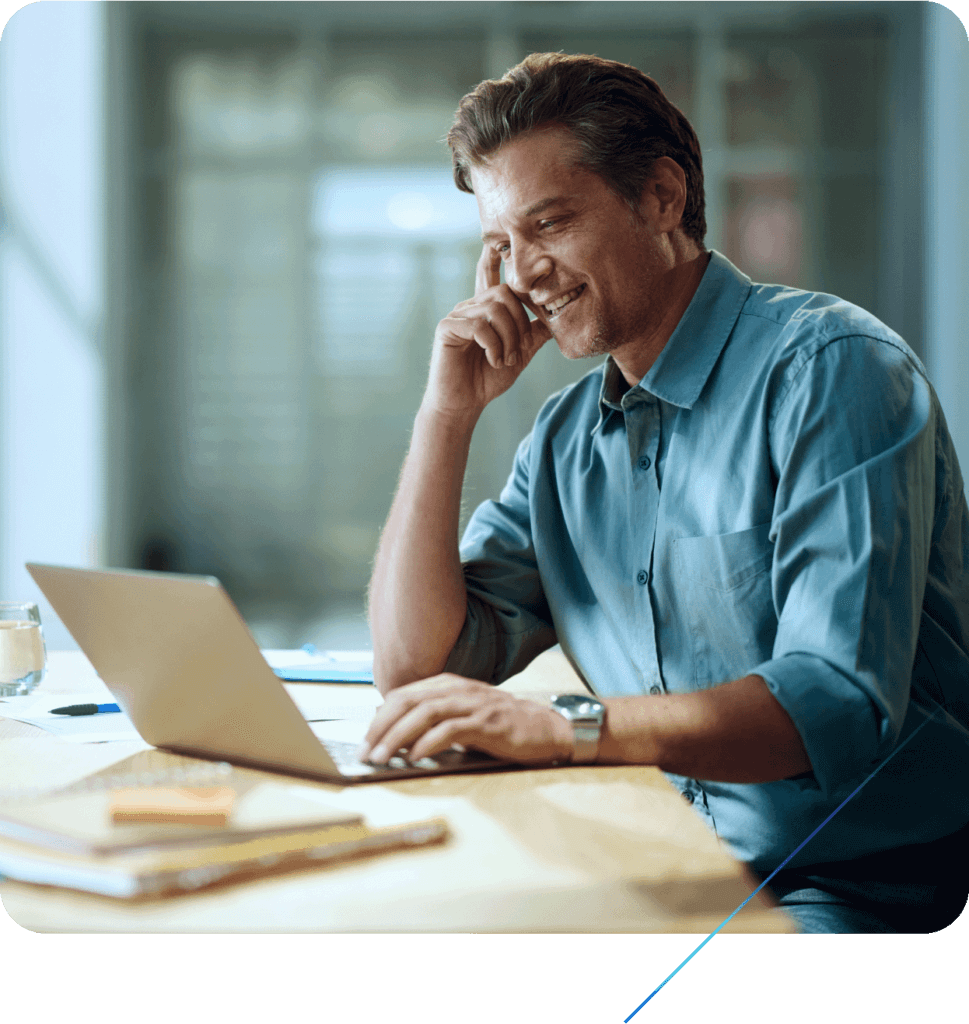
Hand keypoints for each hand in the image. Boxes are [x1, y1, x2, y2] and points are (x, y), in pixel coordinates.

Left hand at [358, 674, 574, 765]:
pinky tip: (416, 756)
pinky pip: (452, 729)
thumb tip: (394, 732)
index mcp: (448, 685)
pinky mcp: (488, 723)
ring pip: (425, 714)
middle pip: (408, 702)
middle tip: (365, 751)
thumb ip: (433, 718)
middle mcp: (458, 689)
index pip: (402, 695)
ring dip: (398, 736)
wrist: (545, 728)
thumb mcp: (462, 716)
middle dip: (380, 728)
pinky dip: (429, 743)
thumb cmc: (502, 725)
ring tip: (382, 756)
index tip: (364, 741)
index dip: (379, 718)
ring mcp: (473, 704)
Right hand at [424, 245, 552, 417]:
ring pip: (494, 309)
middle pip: (505, 293)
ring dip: (508, 338)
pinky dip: (493, 346)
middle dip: (519, 323)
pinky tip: (493, 361)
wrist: (464, 404)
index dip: (501, 260)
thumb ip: (533, 334)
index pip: (496, 277)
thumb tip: (556, 317)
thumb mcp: (519, 354)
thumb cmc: (487, 379)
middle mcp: (470, 306)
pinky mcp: (446, 328)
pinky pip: (479, 325)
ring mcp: (457, 315)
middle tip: (518, 351)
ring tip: (505, 360)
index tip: (524, 262)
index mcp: (486, 309)